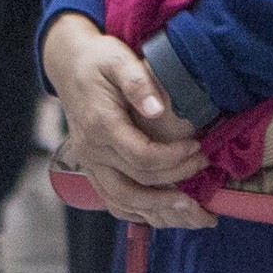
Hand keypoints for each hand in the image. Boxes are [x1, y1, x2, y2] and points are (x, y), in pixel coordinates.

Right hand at [42, 16, 211, 214]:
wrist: (69, 66)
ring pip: (122, 201)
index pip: (141, 156)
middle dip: (172, 188)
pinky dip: (138, 212)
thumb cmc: (99, 60)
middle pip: (135, 185)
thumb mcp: (119, 60)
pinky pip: (113, 201)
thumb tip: (157, 109)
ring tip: (192, 210)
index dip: (174, 159)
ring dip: (158, 211)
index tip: (199, 149)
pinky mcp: (92, 169)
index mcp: (101, 125)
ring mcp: (89, 164)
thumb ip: (138, 83)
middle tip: (202, 178)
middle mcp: (92, 151)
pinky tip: (163, 213)